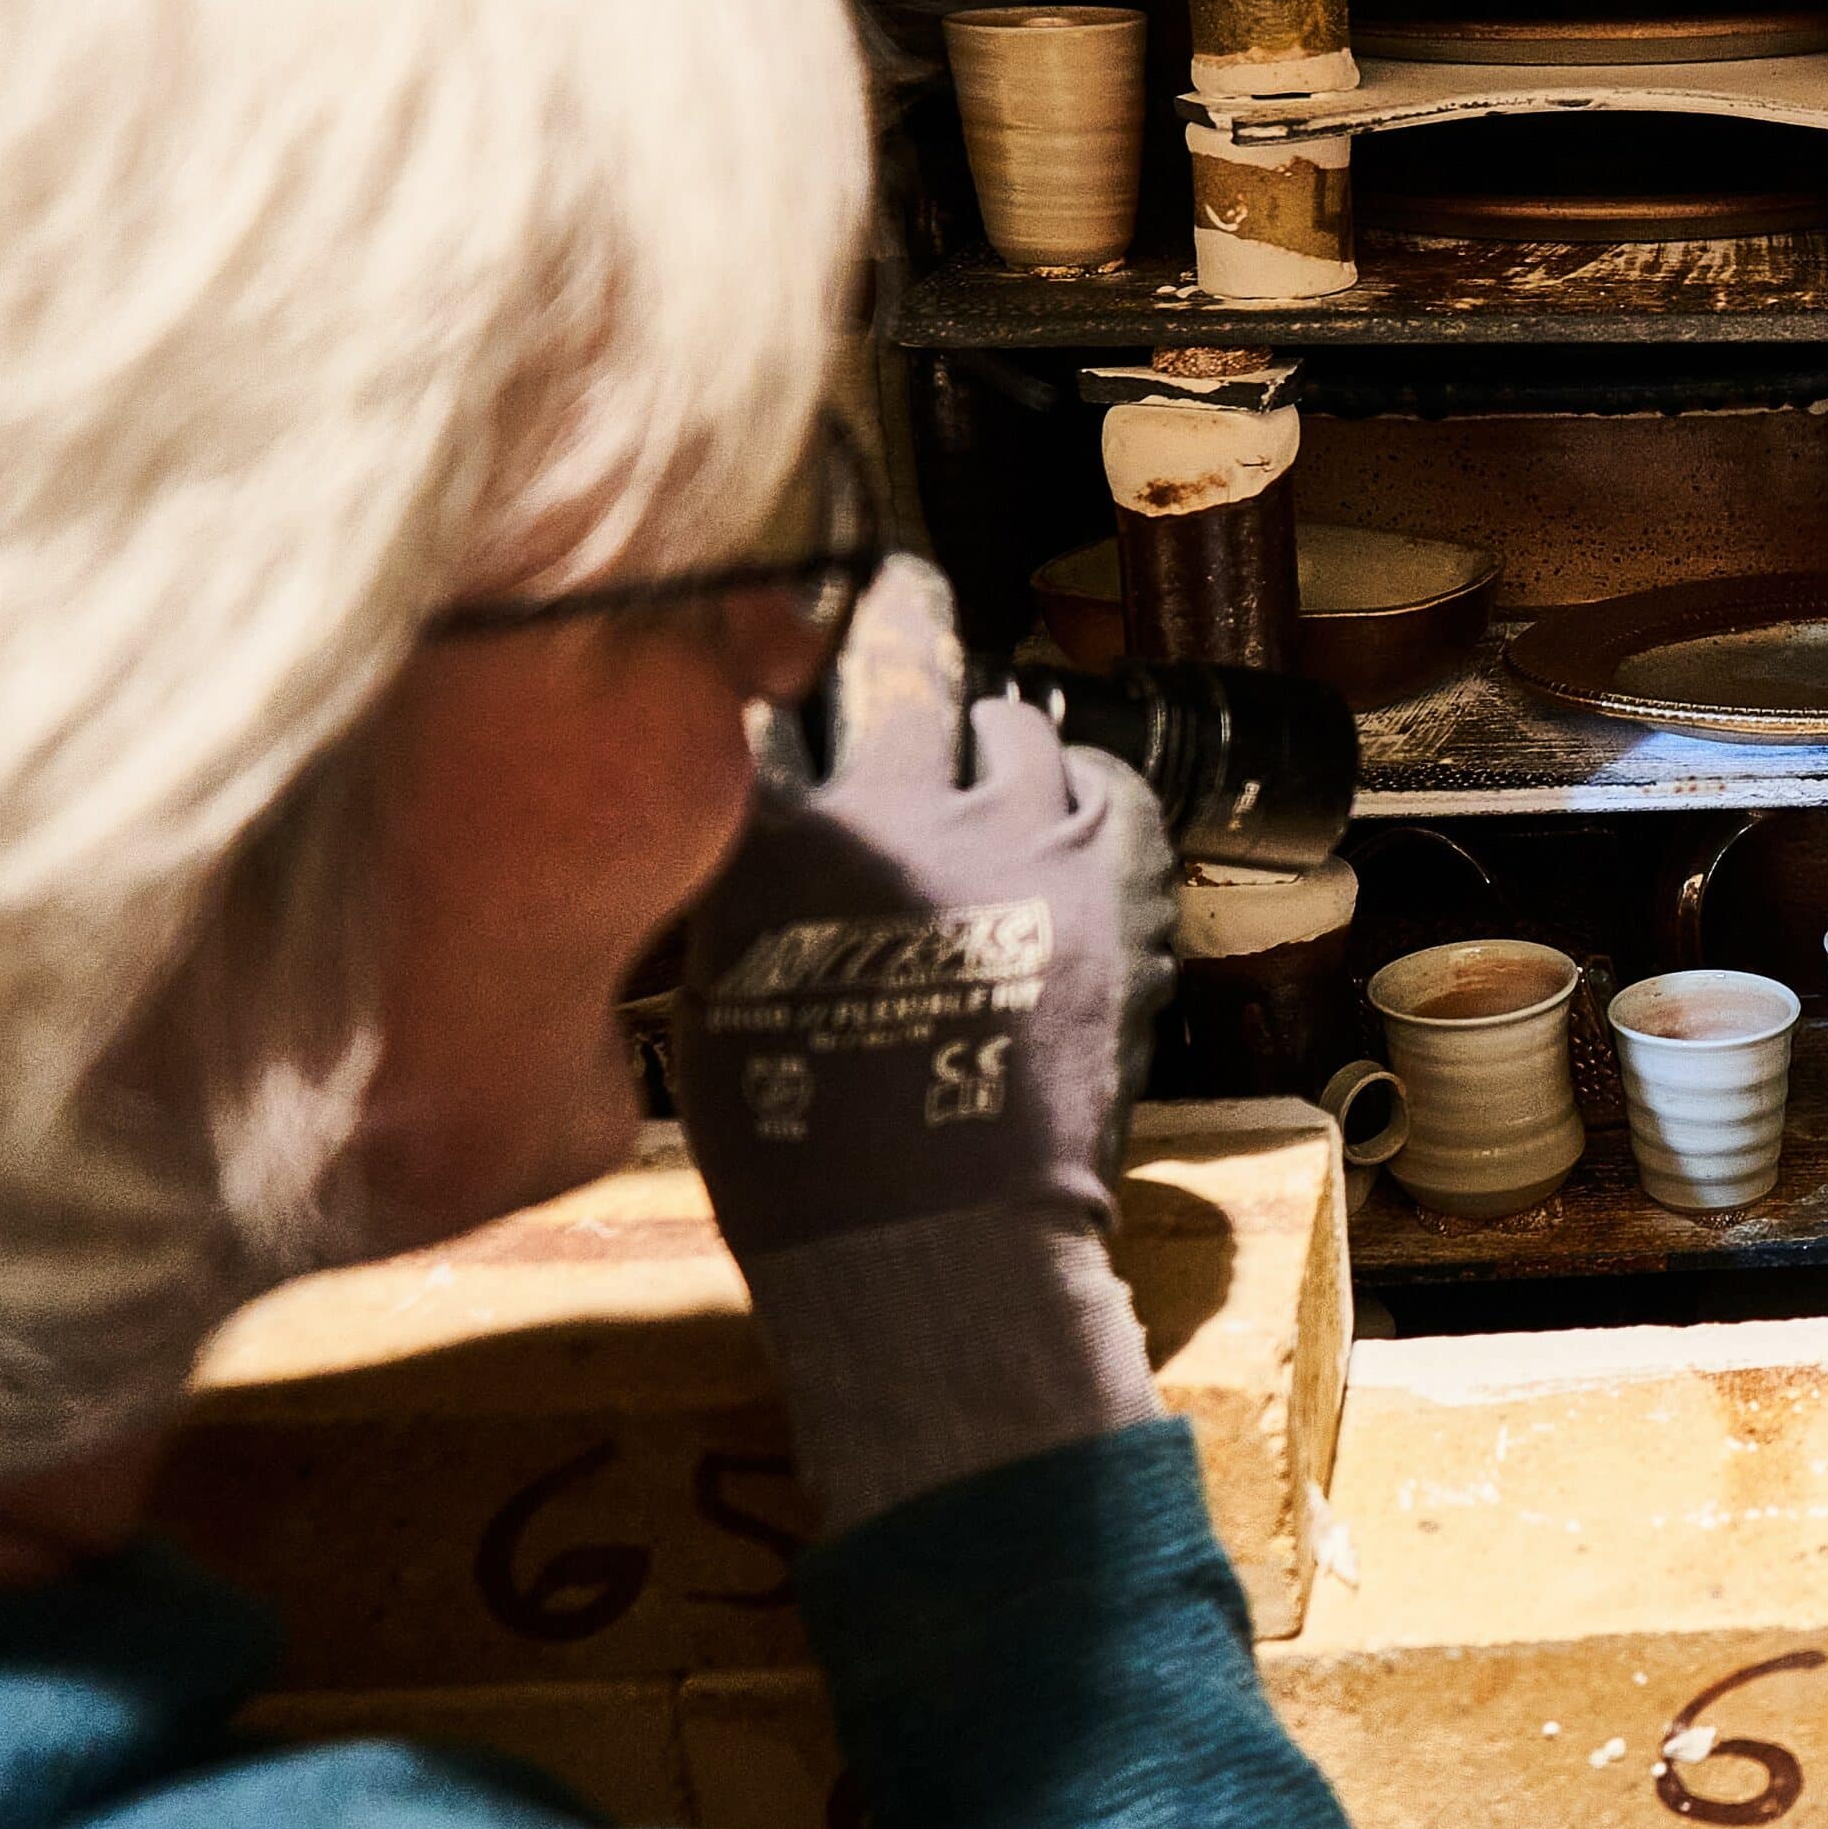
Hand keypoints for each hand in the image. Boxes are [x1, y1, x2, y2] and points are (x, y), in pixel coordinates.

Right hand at [675, 556, 1175, 1525]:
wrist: (938, 1243)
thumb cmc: (811, 1164)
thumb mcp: (717, 1012)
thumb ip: (738, 895)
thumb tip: (763, 821)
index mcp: (772, 846)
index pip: (772, 711)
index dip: (785, 675)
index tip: (789, 640)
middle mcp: (893, 813)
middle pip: (899, 661)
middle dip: (898, 609)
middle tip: (903, 585)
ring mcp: (1015, 835)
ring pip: (1013, 724)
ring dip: (996, 741)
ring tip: (991, 767)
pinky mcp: (1109, 878)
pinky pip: (1106, 783)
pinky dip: (1084, 790)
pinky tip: (1066, 819)